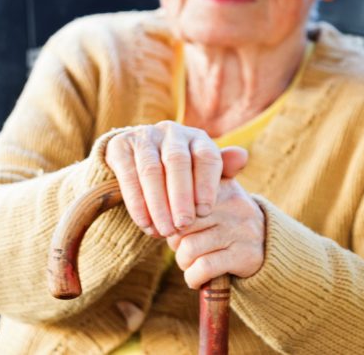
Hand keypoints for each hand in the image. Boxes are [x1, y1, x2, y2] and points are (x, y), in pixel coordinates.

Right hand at [104, 121, 247, 236]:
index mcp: (197, 137)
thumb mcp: (201, 171)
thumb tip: (243, 158)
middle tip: (184, 225)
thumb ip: (222, 168)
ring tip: (164, 231)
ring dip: (158, 203)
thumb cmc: (179, 172)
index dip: (207, 184)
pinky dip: (136, 201)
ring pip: (151, 170)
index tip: (205, 212)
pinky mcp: (120, 146)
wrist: (136, 160)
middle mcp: (172, 131)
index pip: (207, 156)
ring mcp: (145, 136)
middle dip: (181, 196)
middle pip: (178, 162)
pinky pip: (128, 175)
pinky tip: (144, 223)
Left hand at [167, 178, 265, 287]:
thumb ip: (196, 179)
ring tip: (191, 261)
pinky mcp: (243, 256)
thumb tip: (160, 177)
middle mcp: (234, 206)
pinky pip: (203, 268)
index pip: (183, 199)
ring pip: (189, 249)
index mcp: (224, 187)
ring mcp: (239, 231)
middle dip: (175, 241)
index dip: (170, 218)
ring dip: (183, 261)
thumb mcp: (221, 193)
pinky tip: (197, 276)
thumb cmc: (229, 219)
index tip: (174, 226)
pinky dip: (193, 277)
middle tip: (183, 245)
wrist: (269, 244)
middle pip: (181, 225)